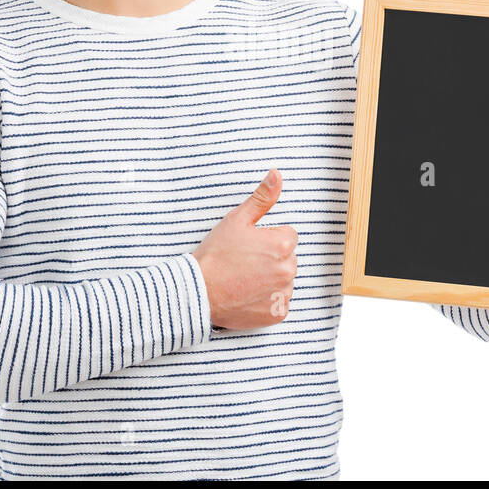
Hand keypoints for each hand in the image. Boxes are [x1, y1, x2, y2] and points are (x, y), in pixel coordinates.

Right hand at [192, 169, 298, 329]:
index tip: (250, 246)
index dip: (268, 239)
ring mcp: (283, 293)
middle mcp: (288, 270)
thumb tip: (277, 175)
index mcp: (283, 245)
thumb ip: (262, 198)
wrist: (199, 291)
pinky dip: (267, 300)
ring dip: (271, 280)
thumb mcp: (237, 220)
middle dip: (272, 259)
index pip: (288, 236)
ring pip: (284, 280)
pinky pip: (279, 302)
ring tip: (245, 279)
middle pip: (288, 259)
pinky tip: (248, 295)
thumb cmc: (216, 254)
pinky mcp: (277, 313)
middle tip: (245, 263)